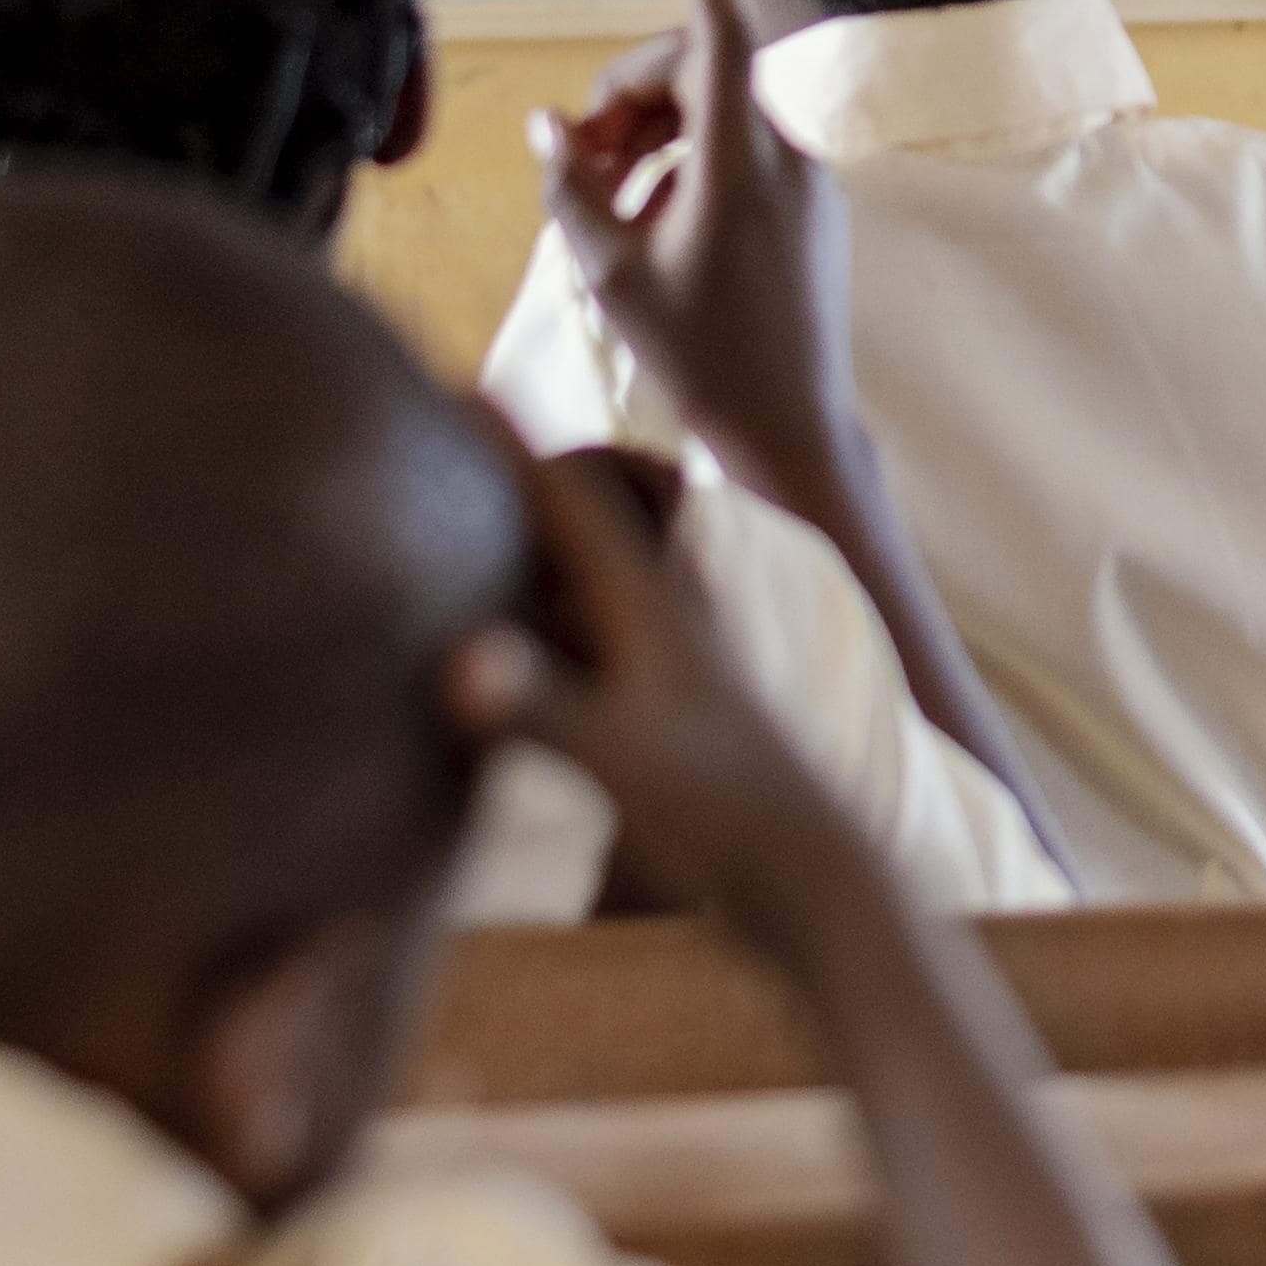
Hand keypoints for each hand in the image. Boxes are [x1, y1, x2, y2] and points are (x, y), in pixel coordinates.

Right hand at [447, 423, 872, 944]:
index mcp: (655, 606)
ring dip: (529, 560)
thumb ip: (538, 707)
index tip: (460, 381)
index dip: (515, 444)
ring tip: (464, 533)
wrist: (815, 884)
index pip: (573, 501)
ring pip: (584, 593)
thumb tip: (456, 659)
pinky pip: (586, 656)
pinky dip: (541, 638)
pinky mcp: (666, 725)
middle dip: (518, 484)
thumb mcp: (621, 758)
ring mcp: (666, 673)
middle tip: (450, 435)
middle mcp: (664, 622)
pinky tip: (512, 656)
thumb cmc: (727, 813)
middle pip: (580, 532)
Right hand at [534, 0, 862, 508]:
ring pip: (712, 104)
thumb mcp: (612, 273)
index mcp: (742, 161)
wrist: (790, 428)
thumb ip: (574, 189)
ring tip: (601, 196)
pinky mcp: (805, 196)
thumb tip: (548, 129)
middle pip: (694, 68)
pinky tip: (646, 215)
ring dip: (649, 128)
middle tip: (574, 163)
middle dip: (625, 95)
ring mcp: (803, 172)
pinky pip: (736, 141)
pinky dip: (683, 157)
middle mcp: (785, 151)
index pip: (719, 33)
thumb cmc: (701, 357)